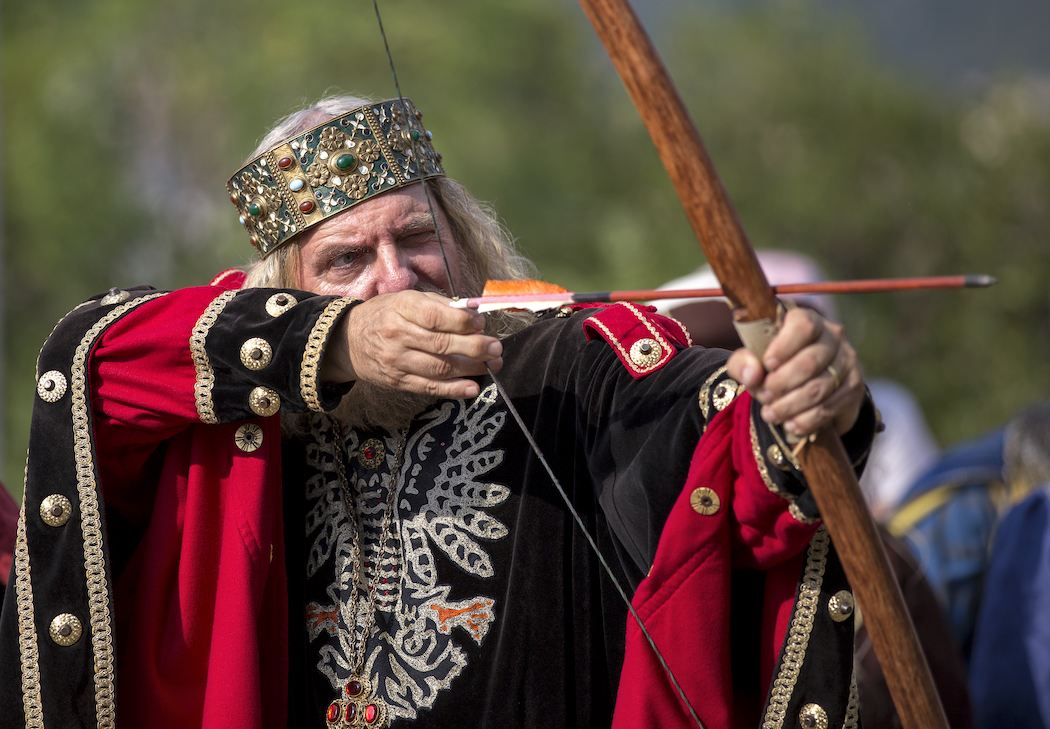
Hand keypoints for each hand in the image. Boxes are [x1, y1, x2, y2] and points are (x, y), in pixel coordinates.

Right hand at [320, 290, 502, 398]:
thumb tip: (474, 312)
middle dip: (475, 347)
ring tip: (492, 365)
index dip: (463, 322)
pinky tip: (472, 388)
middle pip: (442, 344)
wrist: (347, 340)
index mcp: (401, 308)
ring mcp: (396, 360)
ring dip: (470, 368)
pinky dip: (453, 390)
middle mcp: (397, 335)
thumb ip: (440, 306)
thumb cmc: (385, 315)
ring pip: (439, 368)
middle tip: (496, 348)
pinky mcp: (397, 381)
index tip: (482, 323)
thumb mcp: (406, 299)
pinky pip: (429, 387)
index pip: (436, 317)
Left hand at [725, 307, 863, 435]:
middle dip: (783, 384)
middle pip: (811, 361)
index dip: (784, 346)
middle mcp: (833, 337)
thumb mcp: (752, 359)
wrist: (802, 380)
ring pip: (821, 387)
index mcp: (806, 319)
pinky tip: (791, 425)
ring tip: (772, 415)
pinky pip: (831, 407)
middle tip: (765, 397)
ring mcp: (847, 362)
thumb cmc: (772, 363)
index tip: (768, 364)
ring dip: (792, 406)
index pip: (803, 325)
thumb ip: (743, 362)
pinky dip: (808, 420)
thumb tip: (751, 375)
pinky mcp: (854, 387)